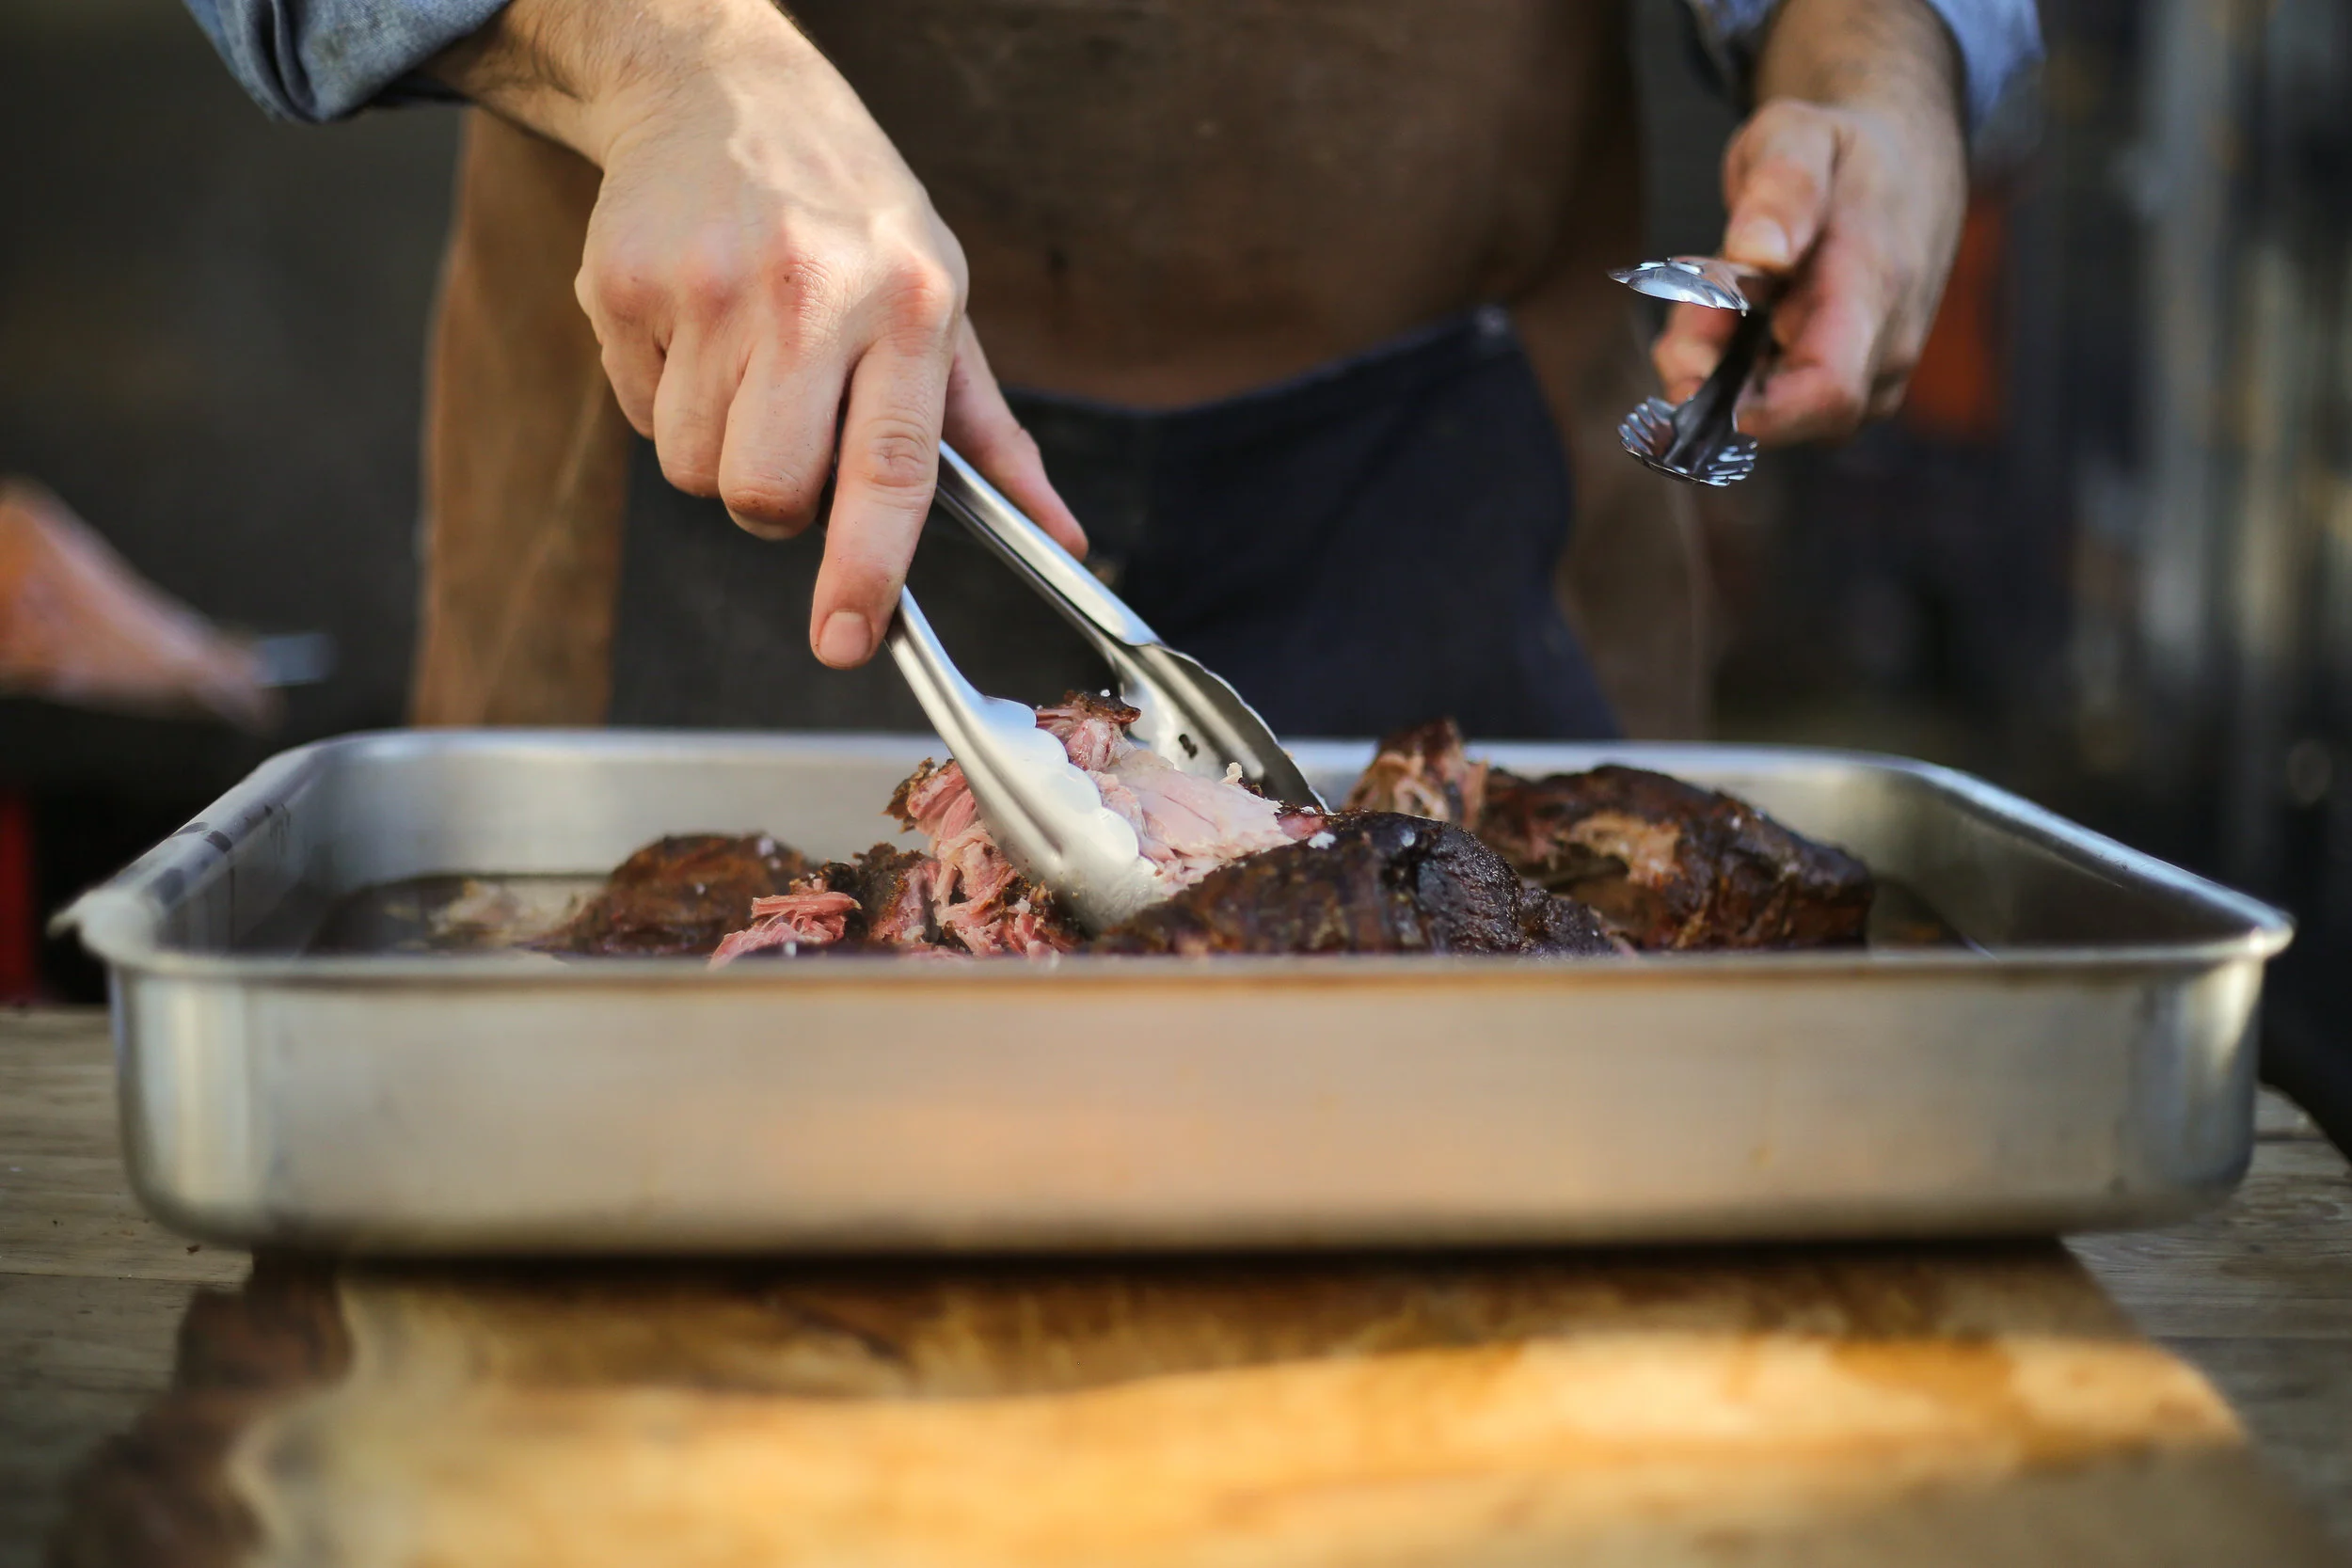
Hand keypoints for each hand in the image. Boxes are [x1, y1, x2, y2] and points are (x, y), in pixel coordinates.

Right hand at [430, 0, 1083, 668]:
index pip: (891, 468)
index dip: (868, 567)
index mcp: (909, 305)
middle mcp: (810, 296)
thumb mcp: (943, 299)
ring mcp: (707, 288)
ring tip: (747, 363)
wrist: (722, 86)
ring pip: (690, 468)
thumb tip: (1057, 534)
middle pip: (766, 492)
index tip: (848, 636)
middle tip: (792, 435)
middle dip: (773, 504)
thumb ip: (989, 434)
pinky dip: (665, 396)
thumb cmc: (851, 211)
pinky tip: (696, 329)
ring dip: (716, 447)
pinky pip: (636, 413)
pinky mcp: (624, 284)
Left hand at [1649, 1, 1967, 444]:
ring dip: (1718, 365)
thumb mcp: (1801, 134)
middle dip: (1711, 371)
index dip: (1752, 411)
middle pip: (1778, 411)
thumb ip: (1782, 186)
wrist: (1909, 168)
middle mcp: (1883, 352)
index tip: (1690, 375)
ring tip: (1714, 293)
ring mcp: (1871, 379)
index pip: (1826, 392)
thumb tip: (1759, 251)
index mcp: (1874, 290)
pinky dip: (1735, 367)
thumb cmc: (1844, 153)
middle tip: (1694, 298)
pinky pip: (1779, 403)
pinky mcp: (1849, 388)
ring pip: (1771, 412)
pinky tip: (1732, 314)